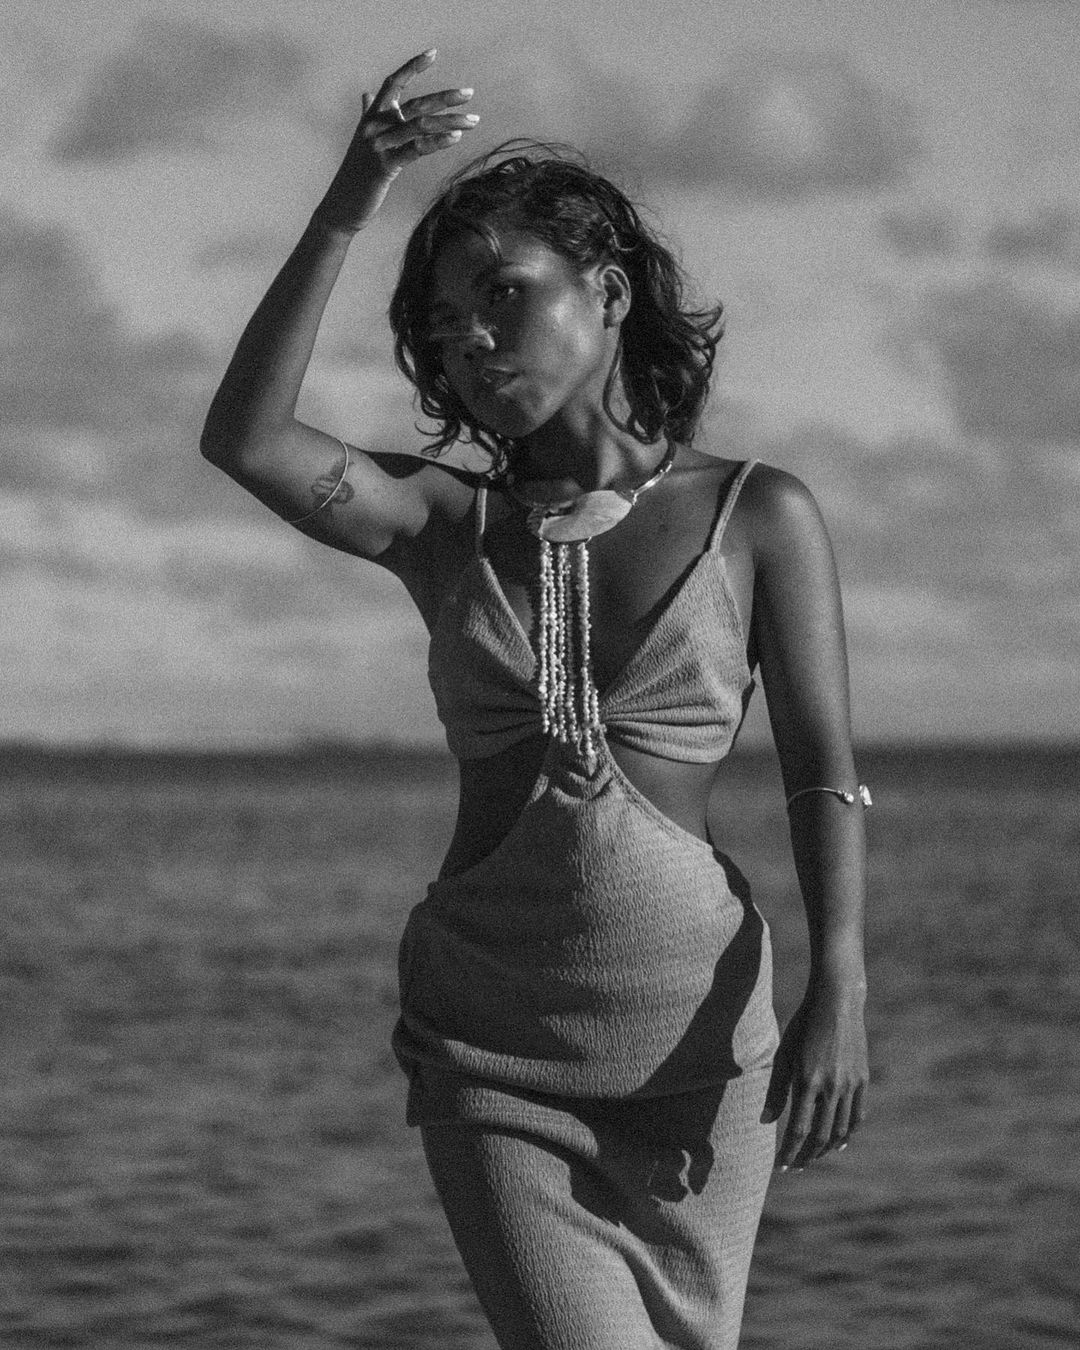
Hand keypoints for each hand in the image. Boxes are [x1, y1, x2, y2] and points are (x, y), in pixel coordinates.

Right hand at [315, 49, 478, 233]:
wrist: (341, 206)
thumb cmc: (357, 175)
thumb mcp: (363, 141)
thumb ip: (367, 114)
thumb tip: (367, 94)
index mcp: (372, 116)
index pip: (394, 82)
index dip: (413, 67)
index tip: (433, 53)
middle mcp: (375, 125)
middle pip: (415, 104)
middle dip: (445, 98)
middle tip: (470, 93)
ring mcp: (379, 145)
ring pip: (420, 125)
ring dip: (450, 121)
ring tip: (473, 121)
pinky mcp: (385, 166)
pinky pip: (415, 150)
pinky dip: (437, 142)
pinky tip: (455, 138)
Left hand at [761, 986, 867, 1170]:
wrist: (836, 1003)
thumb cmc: (802, 1026)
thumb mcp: (783, 1054)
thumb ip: (776, 1090)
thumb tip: (766, 1122)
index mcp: (807, 1081)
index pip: (799, 1130)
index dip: (789, 1152)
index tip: (781, 1167)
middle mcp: (831, 1087)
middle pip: (820, 1136)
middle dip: (806, 1156)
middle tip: (795, 1166)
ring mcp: (850, 1085)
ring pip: (840, 1130)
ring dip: (826, 1149)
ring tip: (813, 1157)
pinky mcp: (862, 1080)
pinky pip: (857, 1115)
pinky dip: (847, 1133)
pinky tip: (838, 1142)